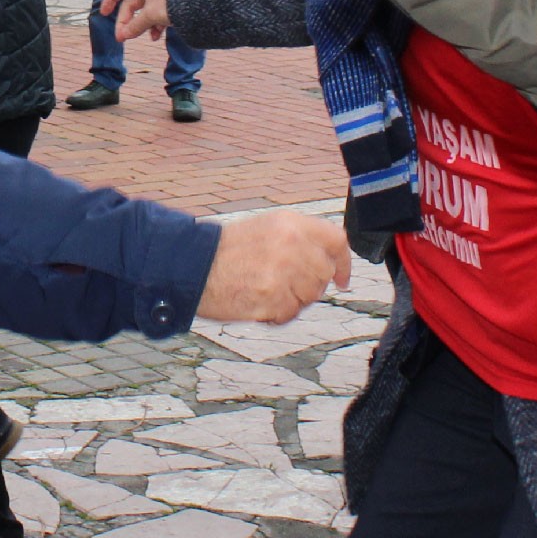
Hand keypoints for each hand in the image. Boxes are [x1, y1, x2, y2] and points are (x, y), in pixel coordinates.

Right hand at [99, 0, 171, 39]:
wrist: (199, 3)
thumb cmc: (171, 3)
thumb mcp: (150, 16)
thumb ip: (134, 26)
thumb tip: (122, 36)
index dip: (109, 0)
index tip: (104, 14)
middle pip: (130, 4)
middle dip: (126, 22)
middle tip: (121, 38)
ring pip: (143, 12)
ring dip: (140, 26)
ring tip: (141, 39)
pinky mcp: (169, 3)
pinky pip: (156, 15)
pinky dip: (154, 26)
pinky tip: (156, 37)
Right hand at [197, 210, 350, 321]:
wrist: (193, 266)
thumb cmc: (225, 250)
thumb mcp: (266, 228)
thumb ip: (299, 239)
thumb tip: (329, 260)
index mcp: (291, 223)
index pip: (335, 240)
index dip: (343, 262)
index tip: (342, 279)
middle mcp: (291, 244)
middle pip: (323, 273)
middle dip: (310, 284)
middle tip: (284, 284)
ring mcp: (283, 271)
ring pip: (310, 296)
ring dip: (293, 300)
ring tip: (265, 289)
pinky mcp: (273, 297)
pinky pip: (291, 313)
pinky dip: (277, 314)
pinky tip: (258, 301)